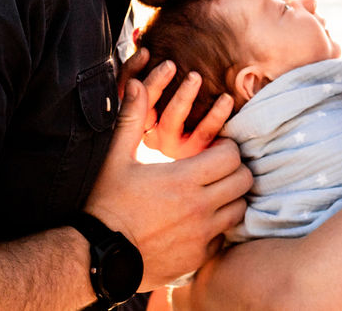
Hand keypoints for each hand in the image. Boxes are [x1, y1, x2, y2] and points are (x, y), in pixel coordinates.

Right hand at [86, 78, 251, 288]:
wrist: (98, 256)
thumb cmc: (106, 203)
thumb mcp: (116, 158)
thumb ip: (132, 119)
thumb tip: (135, 83)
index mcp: (184, 178)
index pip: (232, 156)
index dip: (227, 148)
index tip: (214, 149)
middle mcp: (199, 207)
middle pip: (243, 181)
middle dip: (234, 170)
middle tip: (217, 169)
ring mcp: (201, 235)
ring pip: (240, 210)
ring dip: (231, 198)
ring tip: (212, 194)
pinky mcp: (198, 258)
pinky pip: (224, 238)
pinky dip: (219, 228)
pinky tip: (200, 222)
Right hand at [125, 48, 234, 159]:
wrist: (206, 160)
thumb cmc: (186, 108)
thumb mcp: (166, 84)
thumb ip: (150, 66)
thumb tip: (140, 34)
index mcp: (139, 116)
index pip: (126, 91)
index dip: (133, 70)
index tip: (146, 51)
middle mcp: (152, 134)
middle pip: (145, 107)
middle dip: (155, 84)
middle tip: (170, 64)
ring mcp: (172, 147)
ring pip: (172, 121)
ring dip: (183, 97)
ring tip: (196, 77)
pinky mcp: (195, 155)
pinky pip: (204, 135)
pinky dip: (215, 116)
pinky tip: (226, 98)